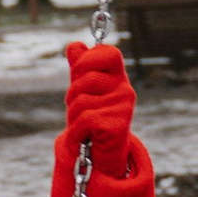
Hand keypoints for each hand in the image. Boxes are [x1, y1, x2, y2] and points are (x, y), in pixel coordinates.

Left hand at [61, 39, 135, 169]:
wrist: (101, 151)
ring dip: (73, 114)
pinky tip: (83, 135)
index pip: (109, 52)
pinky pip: (85, 119)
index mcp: (118, 76)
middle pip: (87, 78)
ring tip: (82, 122)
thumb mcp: (83, 88)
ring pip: (82, 100)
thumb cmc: (92, 114)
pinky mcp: (117, 126)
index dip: (88, 59)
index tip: (80, 73)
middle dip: (73, 93)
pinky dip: (76, 130)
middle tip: (78, 106)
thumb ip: (80, 67)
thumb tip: (75, 45)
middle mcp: (125, 89)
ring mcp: (123, 107)